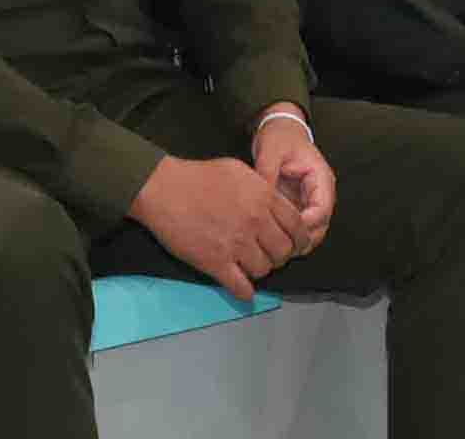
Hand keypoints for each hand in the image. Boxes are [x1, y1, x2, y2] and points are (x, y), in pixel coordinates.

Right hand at [125, 155, 305, 301]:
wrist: (165, 189)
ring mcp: (236, 244)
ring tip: (250, 266)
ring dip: (259, 271)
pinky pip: (240, 287)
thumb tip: (275, 203)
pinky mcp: (215, 262)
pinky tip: (243, 289)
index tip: (294, 244)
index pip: (297, 226)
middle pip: (283, 251)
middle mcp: (255, 222)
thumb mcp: (240, 171)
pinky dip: (245, 292)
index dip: (299, 239)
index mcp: (264, 198)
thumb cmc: (200, 176)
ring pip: (264, 270)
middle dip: (280, 256)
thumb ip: (262, 188)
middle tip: (269, 255)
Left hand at [248, 113, 333, 259]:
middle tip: (276, 248)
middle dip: (300, 240)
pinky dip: (288, 237)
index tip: (284, 232)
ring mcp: (310, 202)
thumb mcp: (272, 150)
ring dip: (295, 242)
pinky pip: (298, 229)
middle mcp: (320, 193)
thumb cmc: (281, 138)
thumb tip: (260, 196)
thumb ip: (267, 172)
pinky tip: (270, 240)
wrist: (281, 131)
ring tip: (272, 248)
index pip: (322, 210)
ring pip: (311, 233)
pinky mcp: (300, 207)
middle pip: (319, 227)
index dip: (305, 225)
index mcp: (321, 178)